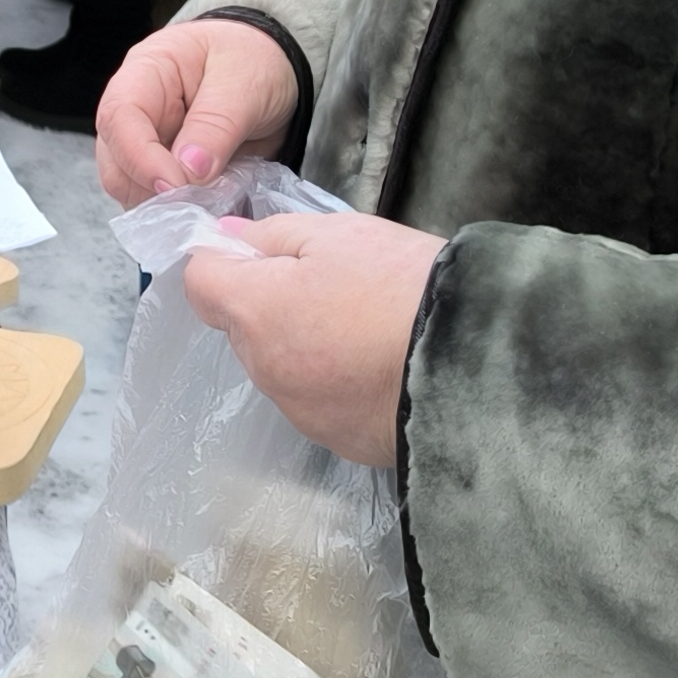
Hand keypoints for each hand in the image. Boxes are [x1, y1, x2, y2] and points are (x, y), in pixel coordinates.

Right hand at [94, 17, 299, 202]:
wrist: (274, 71)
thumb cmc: (253, 60)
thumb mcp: (245, 82)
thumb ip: (217, 125)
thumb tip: (190, 170)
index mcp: (147, 71)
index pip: (119, 116)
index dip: (139, 156)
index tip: (175, 185)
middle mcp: (136, 109)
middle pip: (114, 159)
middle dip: (148, 188)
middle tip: (195, 204)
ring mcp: (147, 142)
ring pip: (128, 187)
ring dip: (162, 206)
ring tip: (206, 206)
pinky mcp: (164, 169)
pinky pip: (155, 199)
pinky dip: (177, 213)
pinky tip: (206, 210)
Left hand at [176, 213, 444, 467]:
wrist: (477, 366)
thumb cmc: (404, 286)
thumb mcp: (341, 235)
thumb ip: (274, 235)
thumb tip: (225, 236)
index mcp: (256, 312)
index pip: (200, 283)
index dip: (225, 261)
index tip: (263, 253)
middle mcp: (265, 370)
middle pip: (244, 329)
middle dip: (273, 305)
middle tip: (338, 285)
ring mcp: (301, 413)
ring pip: (282, 368)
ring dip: (306, 347)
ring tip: (369, 327)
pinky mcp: (338, 442)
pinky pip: (321, 403)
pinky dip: (339, 384)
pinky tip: (383, 366)